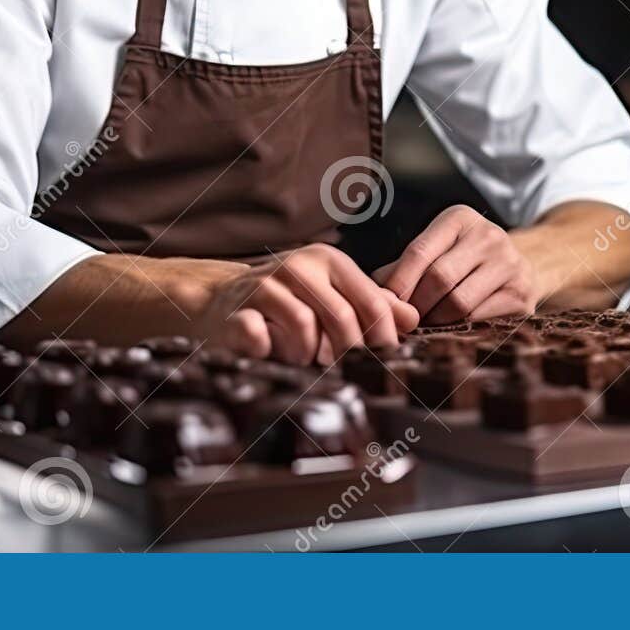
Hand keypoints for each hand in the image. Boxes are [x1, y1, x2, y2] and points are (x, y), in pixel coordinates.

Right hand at [193, 244, 418, 365]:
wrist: (217, 300)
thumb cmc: (285, 302)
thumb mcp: (332, 294)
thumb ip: (373, 304)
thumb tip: (412, 319)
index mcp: (328, 261)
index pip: (373, 303)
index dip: (383, 339)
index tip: (383, 363)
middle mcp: (298, 267)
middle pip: (343, 320)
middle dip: (347, 353)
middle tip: (339, 368)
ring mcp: (264, 287)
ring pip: (305, 329)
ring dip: (307, 355)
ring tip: (301, 358)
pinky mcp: (236, 311)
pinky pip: (261, 338)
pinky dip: (270, 352)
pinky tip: (269, 352)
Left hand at [374, 205, 537, 324]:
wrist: (521, 266)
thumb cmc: (462, 261)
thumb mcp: (435, 251)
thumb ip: (401, 269)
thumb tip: (369, 293)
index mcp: (460, 218)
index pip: (419, 252)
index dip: (397, 284)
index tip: (385, 306)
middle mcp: (489, 235)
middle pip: (439, 279)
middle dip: (416, 306)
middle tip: (405, 322)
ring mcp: (510, 264)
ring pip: (459, 303)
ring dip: (436, 321)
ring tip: (426, 327)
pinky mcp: (523, 294)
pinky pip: (481, 319)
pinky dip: (460, 330)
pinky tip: (451, 331)